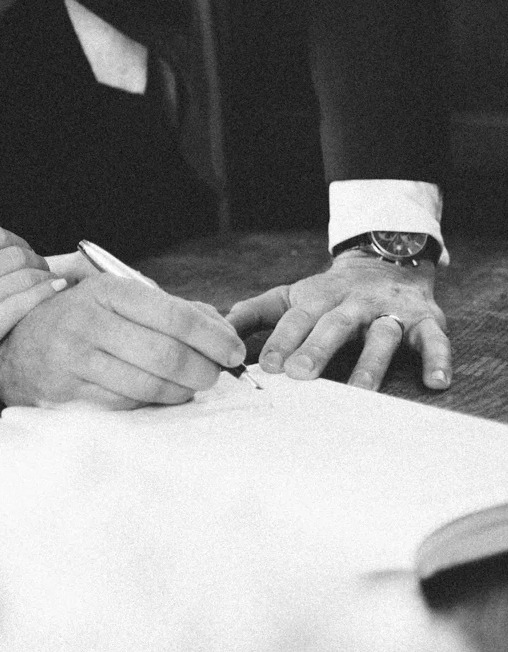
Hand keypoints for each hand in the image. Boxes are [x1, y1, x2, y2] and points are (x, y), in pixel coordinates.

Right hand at [0, 221, 61, 401]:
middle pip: (13, 254)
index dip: (16, 240)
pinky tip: (52, 291)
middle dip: (34, 258)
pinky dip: (42, 295)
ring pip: (21, 278)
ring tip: (51, 280)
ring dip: (43, 275)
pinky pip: (19, 306)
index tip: (22, 250)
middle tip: (40, 267)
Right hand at [0, 253, 246, 408]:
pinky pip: (125, 406)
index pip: (173, 315)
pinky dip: (151, 404)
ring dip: (180, 391)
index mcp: (106, 291)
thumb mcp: (115, 297)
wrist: (12, 342)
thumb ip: (169, 308)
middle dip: (203, 370)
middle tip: (214, 374)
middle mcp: (87, 322)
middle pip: (166, 355)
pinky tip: (157, 396)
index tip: (233, 351)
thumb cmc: (77, 317)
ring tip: (189, 387)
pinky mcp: (65, 394)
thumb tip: (221, 329)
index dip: (212, 337)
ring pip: (148, 386)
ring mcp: (73, 360)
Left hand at [226, 253, 449, 391]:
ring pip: (381, 336)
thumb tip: (214, 330)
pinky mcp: (425, 320)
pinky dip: (437, 359)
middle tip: (301, 375)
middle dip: (317, 349)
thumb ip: (254, 314)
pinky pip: (434, 340)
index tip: (267, 367)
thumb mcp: (290, 296)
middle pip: (334, 325)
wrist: (384, 259)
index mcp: (318, 298)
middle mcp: (353, 303)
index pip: (296, 319)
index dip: (281, 341)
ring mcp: (389, 311)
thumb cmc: (328, 292)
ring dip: (370, 364)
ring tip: (360, 392)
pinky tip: (435, 382)